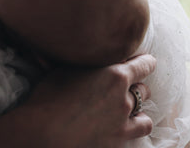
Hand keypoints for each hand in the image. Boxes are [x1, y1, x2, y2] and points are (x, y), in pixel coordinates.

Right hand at [23, 54, 156, 147]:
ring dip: (137, 111)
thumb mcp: (61, 71)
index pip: (143, 65)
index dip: (145, 62)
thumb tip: (77, 51)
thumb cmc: (47, 100)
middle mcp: (124, 98)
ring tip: (125, 111)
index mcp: (114, 75)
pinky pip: (138, 132)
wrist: (44, 135)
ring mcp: (124, 122)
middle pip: (144, 89)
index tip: (144, 61)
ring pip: (145, 115)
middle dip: (136, 88)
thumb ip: (80, 63)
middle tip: (124, 88)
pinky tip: (122, 127)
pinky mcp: (120, 141)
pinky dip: (133, 128)